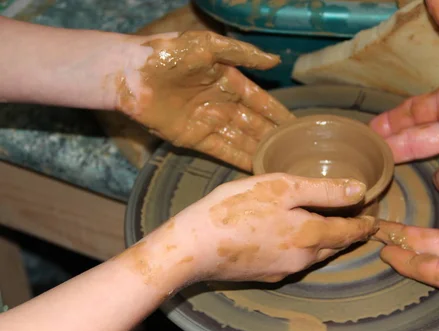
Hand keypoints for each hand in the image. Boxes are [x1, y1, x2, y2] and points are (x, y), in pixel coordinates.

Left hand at [118, 31, 294, 170]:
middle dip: (273, 136)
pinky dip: (239, 160)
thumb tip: (275, 61)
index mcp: (229, 81)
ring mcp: (210, 123)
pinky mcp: (194, 139)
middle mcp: (223, 104)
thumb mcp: (208, 45)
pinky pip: (223, 151)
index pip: (261, 101)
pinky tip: (257, 168)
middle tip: (295, 151)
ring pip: (242, 140)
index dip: (278, 113)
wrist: (132, 74)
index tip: (296, 126)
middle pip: (255, 124)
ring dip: (260, 151)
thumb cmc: (168, 54)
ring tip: (281, 163)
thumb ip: (242, 54)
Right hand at [132, 173, 377, 291]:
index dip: (364, 225)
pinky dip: (302, 248)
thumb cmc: (236, 209)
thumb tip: (359, 190)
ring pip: (314, 255)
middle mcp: (302, 259)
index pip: (349, 233)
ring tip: (329, 226)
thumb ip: (323, 190)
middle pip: (333, 246)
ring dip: (326, 242)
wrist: (194, 247)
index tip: (375, 221)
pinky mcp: (264, 275)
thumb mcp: (282, 188)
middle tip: (357, 221)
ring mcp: (282, 270)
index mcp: (310, 236)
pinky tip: (292, 237)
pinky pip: (293, 260)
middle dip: (348, 234)